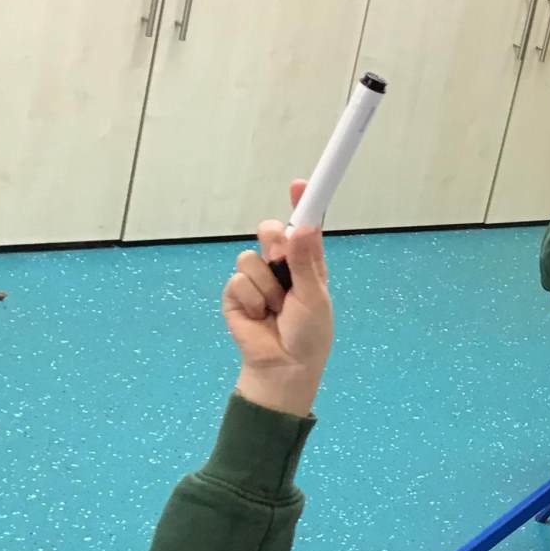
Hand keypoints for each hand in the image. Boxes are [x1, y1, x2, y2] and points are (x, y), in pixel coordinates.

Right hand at [222, 179, 330, 418]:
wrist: (284, 366)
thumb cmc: (309, 334)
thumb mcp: (314, 296)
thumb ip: (306, 261)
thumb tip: (302, 227)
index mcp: (307, 264)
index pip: (303, 228)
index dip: (302, 205)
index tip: (301, 184)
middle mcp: (282, 267)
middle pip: (270, 233)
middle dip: (273, 241)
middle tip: (280, 258)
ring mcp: (257, 280)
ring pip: (250, 258)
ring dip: (266, 286)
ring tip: (275, 309)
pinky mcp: (235, 295)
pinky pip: (238, 282)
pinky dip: (250, 301)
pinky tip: (258, 317)